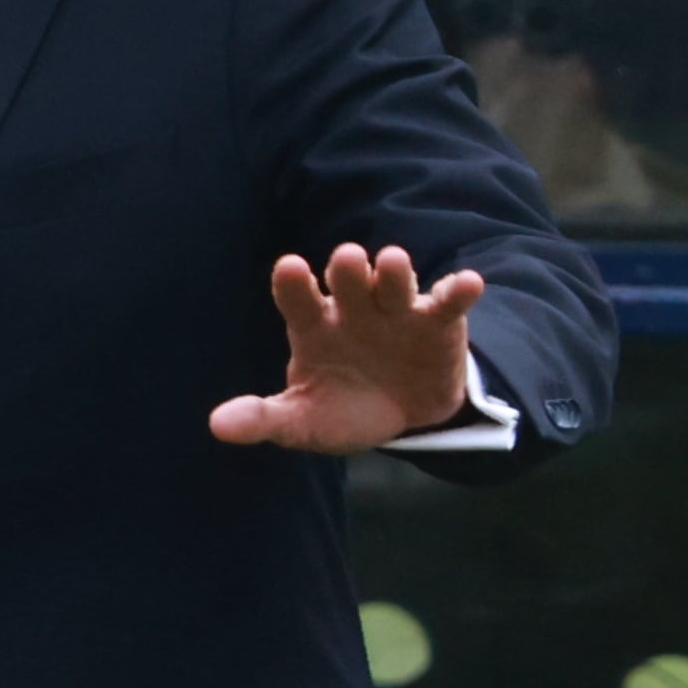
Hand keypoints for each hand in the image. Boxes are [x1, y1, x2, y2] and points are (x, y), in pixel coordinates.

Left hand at [209, 244, 483, 454]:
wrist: (404, 415)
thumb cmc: (342, 408)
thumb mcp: (302, 421)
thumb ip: (264, 418)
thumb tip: (217, 427)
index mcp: (315, 325)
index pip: (298, 297)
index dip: (294, 283)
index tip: (290, 268)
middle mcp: (354, 307)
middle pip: (349, 279)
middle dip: (348, 269)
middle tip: (346, 260)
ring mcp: (397, 310)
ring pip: (395, 281)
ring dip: (394, 270)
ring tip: (393, 263)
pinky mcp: (437, 322)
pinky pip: (448, 300)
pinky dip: (458, 290)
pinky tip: (469, 284)